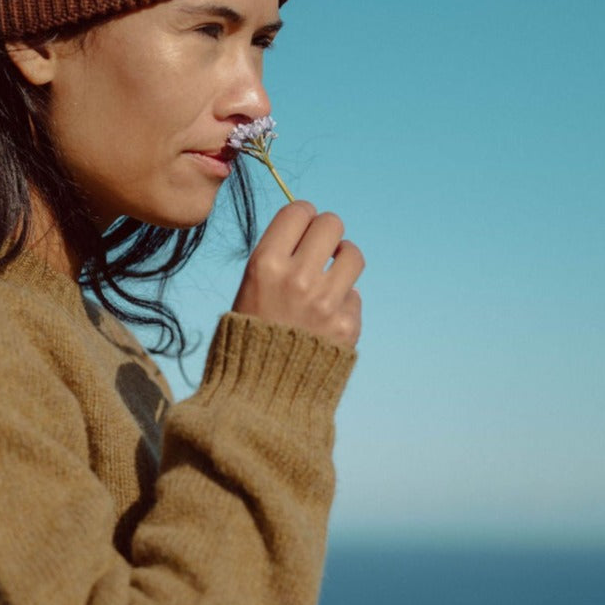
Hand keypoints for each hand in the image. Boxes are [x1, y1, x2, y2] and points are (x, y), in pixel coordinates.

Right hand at [231, 201, 363, 348]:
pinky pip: (355, 297)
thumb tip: (313, 229)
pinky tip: (326, 319)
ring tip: (331, 276)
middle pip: (331, 224)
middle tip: (321, 249)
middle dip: (327, 233)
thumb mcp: (250, 287)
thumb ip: (279, 257)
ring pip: (352, 254)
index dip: (304, 215)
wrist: (260, 392)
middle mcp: (297, 278)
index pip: (299, 211)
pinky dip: (343, 304)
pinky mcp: (346, 325)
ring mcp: (325, 302)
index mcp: (266, 264)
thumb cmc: (250, 335)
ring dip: (343, 261)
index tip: (303, 228)